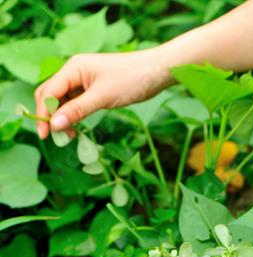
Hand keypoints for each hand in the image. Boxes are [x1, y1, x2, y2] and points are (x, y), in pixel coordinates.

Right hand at [34, 49, 174, 138]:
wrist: (155, 72)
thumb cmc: (131, 79)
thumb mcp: (102, 97)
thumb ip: (77, 111)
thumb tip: (55, 125)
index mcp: (73, 68)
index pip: (48, 92)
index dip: (43, 114)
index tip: (45, 135)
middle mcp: (74, 72)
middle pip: (50, 95)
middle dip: (49, 116)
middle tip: (56, 138)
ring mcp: (83, 81)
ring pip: (62, 101)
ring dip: (62, 119)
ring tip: (70, 136)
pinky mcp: (92, 90)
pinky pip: (75, 104)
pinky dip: (73, 116)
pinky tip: (77, 128)